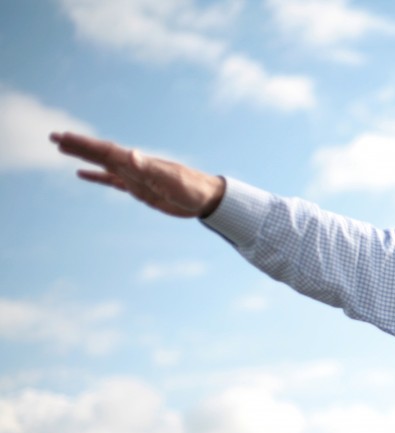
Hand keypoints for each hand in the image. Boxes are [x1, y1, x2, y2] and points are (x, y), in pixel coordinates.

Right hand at [50, 131, 224, 218]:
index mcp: (137, 162)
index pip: (104, 150)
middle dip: (76, 145)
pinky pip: (111, 181)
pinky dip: (96, 177)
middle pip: (99, 153)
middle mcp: (132, 166)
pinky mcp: (138, 190)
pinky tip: (82, 174)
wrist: (207, 198)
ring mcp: (134, 177)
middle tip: (53, 137)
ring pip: (102, 164)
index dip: (83, 144)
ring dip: (82, 157)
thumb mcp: (169, 178)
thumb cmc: (191, 187)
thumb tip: (130, 154)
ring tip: (62, 149)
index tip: (62, 137)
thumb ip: (147, 167)